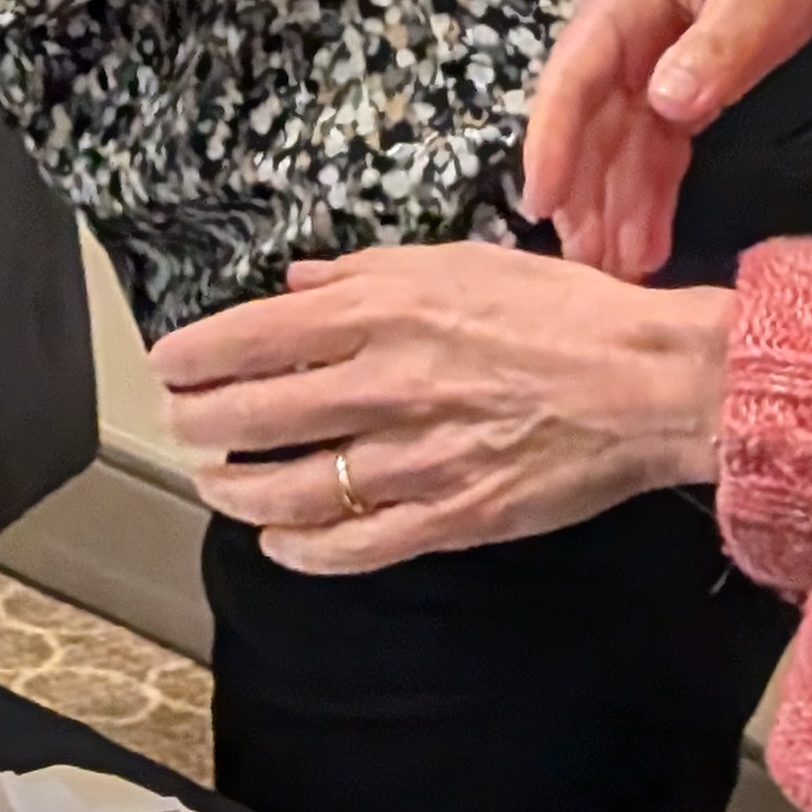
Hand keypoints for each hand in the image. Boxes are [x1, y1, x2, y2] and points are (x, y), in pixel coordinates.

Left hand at [152, 241, 733, 572]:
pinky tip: (277, 542)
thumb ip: (361, 274)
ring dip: (235, 490)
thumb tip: (293, 283)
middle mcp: (385, 385)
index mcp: (382, 313)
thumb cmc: (557, 310)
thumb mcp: (453, 262)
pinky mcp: (450, 517)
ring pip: (293, 487)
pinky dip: (303, 549)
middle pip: (257, 414)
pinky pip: (356, 545)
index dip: (196, 355)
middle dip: (200, 423)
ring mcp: (415, 459)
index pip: (255, 337)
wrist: (645, 384)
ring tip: (211, 483)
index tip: (166, 365)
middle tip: (178, 424)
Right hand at [523, 0, 811, 278]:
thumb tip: (663, 105)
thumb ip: (716, 47)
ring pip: (617, 143)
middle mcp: (620, 34)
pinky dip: (649, 193)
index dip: (553, 139)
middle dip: (582, 191)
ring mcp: (646, 62)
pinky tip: (647, 242)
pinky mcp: (679, 84)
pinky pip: (654, 148)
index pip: (573, 76)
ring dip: (613, 203)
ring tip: (615, 272)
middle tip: (584, 265)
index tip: (540, 200)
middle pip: (588, 121)